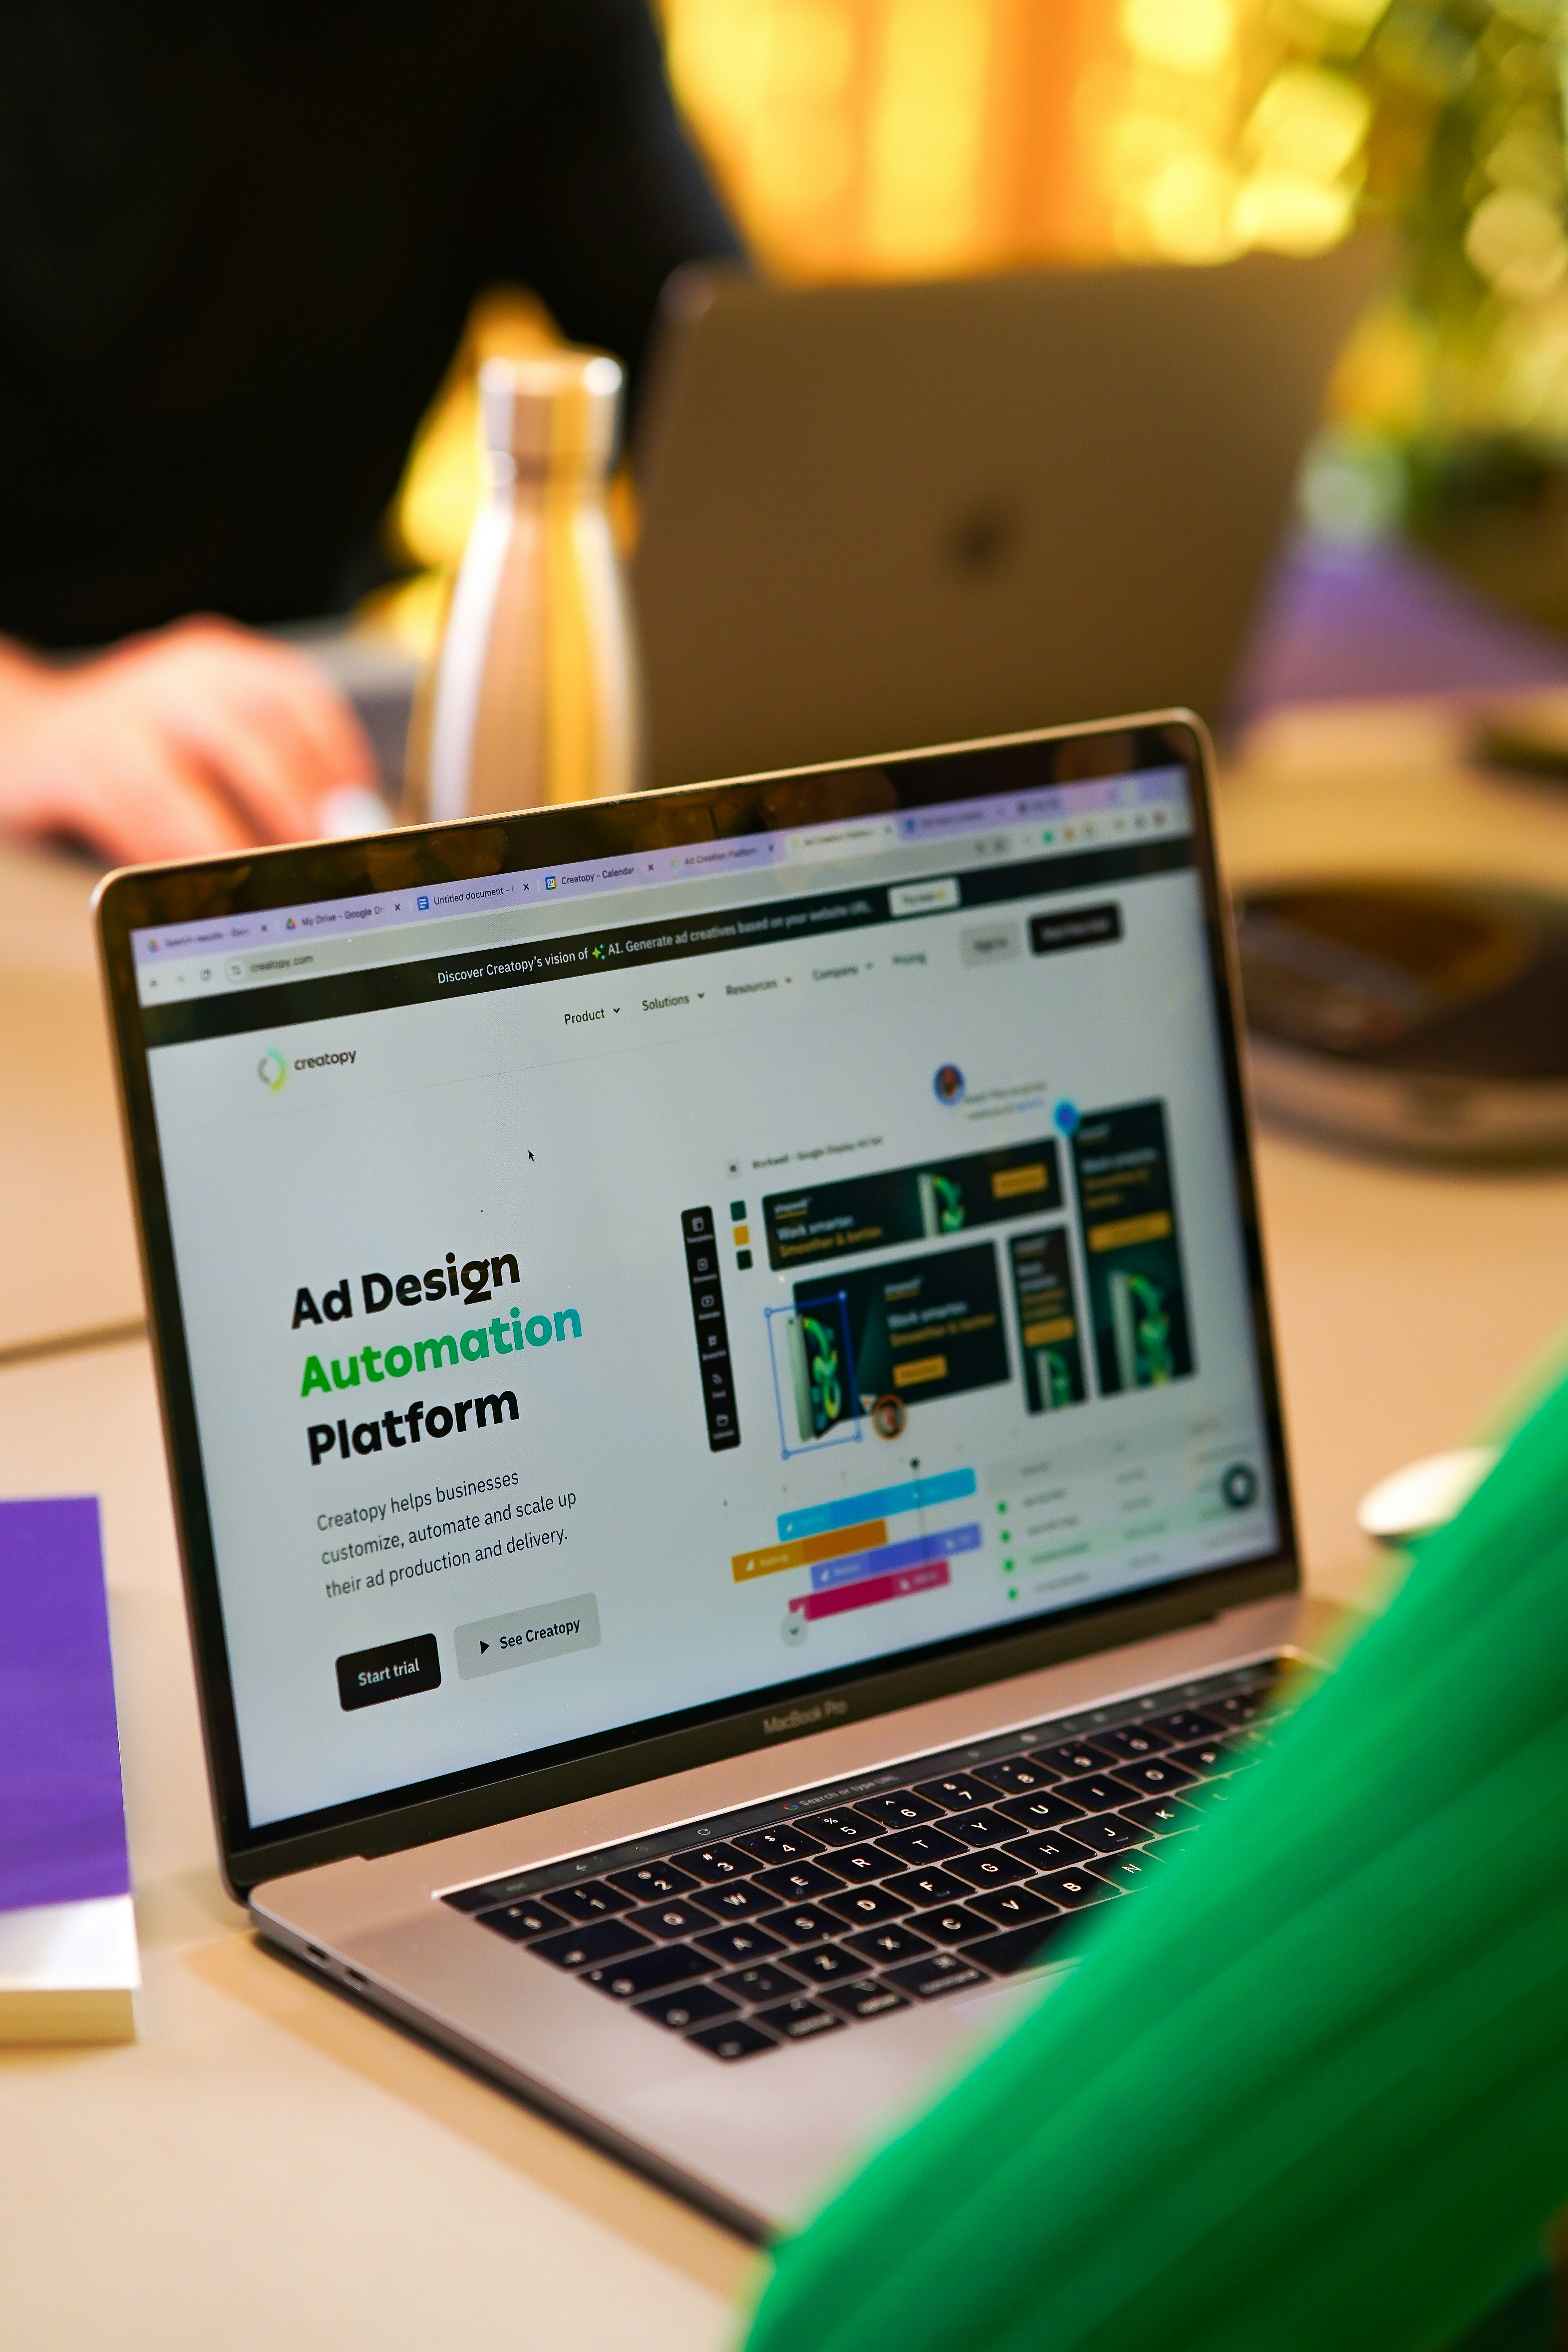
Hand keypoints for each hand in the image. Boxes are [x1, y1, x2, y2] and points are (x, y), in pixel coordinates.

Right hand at [0, 616, 384, 864]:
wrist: (25, 737)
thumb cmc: (139, 752)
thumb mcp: (210, 740)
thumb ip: (275, 773)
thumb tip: (352, 831)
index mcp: (220, 664)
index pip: (299, 698)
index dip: (339, 761)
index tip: (366, 819)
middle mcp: (173, 678)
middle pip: (250, 729)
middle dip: (296, 800)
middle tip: (327, 854)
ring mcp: (116, 717)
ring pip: (182, 782)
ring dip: (231, 841)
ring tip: (270, 885)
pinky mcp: (68, 764)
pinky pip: (127, 816)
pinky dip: (170, 856)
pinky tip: (201, 888)